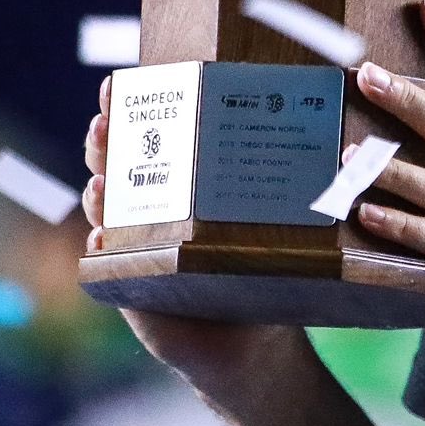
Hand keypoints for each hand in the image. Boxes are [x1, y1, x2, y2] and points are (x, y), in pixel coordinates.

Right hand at [83, 77, 307, 405]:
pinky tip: (100, 241)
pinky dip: (101, 253)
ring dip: (98, 192)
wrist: (256, 342)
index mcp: (181, 178)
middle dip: (104, 140)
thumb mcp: (277, 212)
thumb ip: (290, 174)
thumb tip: (327, 124)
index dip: (126, 105)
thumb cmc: (267, 265)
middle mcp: (150, 207)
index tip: (119, 83)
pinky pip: (106, 270)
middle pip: (116, 162)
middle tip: (104, 124)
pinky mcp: (132, 290)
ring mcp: (133, 247)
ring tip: (102, 182)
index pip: (148, 131)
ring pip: (104, 210)